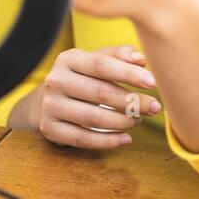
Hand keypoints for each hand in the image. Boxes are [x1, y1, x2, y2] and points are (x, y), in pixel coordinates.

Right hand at [31, 45, 161, 148]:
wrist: (44, 101)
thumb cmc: (80, 78)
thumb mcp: (95, 61)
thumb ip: (118, 56)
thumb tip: (142, 60)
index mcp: (68, 59)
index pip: (101, 65)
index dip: (128, 74)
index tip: (153, 82)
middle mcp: (55, 81)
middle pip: (100, 92)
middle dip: (132, 101)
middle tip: (155, 107)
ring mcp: (50, 106)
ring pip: (92, 118)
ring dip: (122, 121)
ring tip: (139, 120)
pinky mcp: (49, 129)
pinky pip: (82, 139)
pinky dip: (107, 141)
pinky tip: (126, 139)